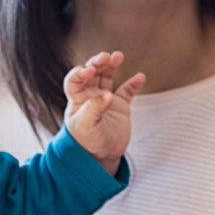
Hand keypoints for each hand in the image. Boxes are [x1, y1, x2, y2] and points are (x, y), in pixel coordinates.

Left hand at [63, 51, 145, 175]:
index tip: (89, 71)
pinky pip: (127, 90)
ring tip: (118, 57)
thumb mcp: (86, 127)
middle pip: (92, 72)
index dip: (80, 72)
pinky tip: (140, 76)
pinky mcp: (120, 105)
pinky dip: (134, 83)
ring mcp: (106, 99)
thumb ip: (94, 109)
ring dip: (112, 65)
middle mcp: (90, 95)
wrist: (102, 157)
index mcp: (77, 99)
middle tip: (106, 57)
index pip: (74, 79)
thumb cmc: (88, 143)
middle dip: (98, 62)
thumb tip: (107, 95)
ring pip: (107, 76)